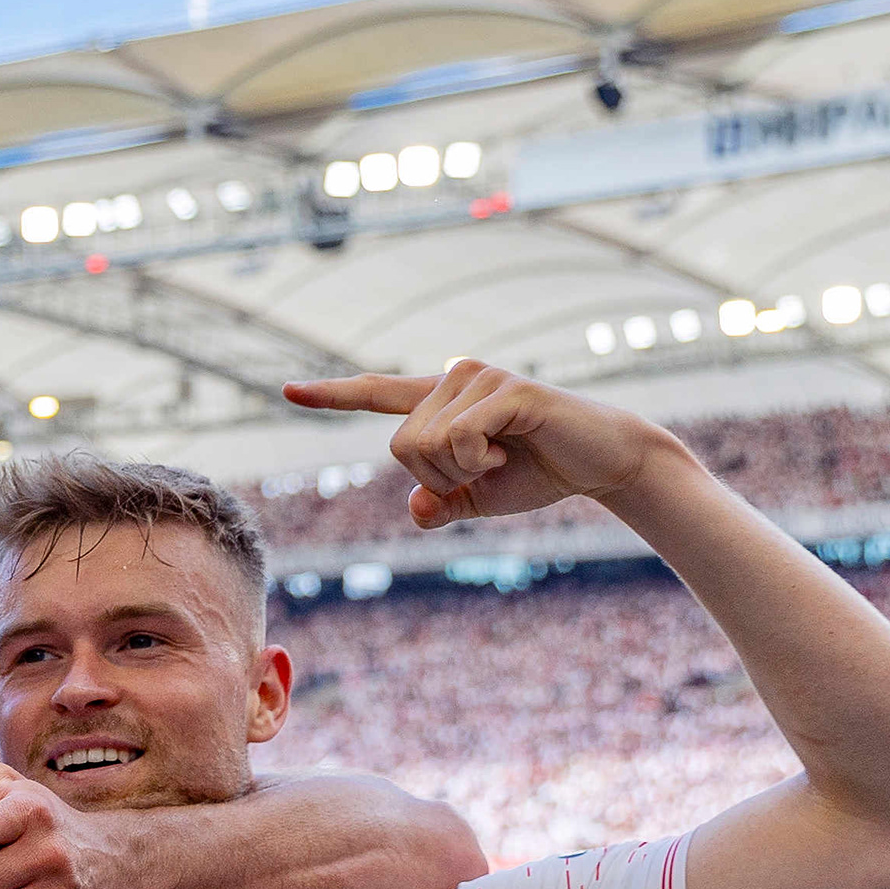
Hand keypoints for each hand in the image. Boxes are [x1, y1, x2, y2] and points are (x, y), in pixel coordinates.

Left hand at [280, 362, 686, 527]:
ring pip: (423, 445)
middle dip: (437, 478)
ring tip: (503, 456)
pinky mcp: (506, 389)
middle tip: (485, 469)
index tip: (287, 390)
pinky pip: (457, 439)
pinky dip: (478, 460)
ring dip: (461, 471)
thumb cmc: (540, 474)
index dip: (331, 395)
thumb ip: (442, 503)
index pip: (376, 394)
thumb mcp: (479, 498)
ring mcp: (478, 378)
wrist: (602, 463)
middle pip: (400, 446)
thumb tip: (416, 511)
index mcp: (440, 401)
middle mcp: (452, 378)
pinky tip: (511, 450)